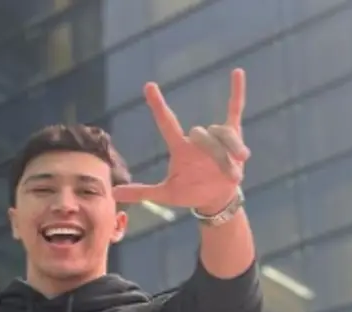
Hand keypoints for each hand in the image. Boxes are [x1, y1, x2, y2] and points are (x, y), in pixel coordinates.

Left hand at [114, 68, 249, 214]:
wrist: (215, 199)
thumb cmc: (190, 193)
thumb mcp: (166, 194)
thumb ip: (142, 192)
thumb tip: (113, 192)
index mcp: (179, 148)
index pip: (166, 122)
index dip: (157, 105)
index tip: (148, 86)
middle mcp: (195, 139)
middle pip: (204, 134)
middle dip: (218, 155)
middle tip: (230, 176)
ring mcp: (214, 136)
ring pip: (223, 133)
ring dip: (232, 152)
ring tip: (237, 174)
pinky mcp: (232, 135)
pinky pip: (234, 109)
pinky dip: (236, 92)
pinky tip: (237, 72)